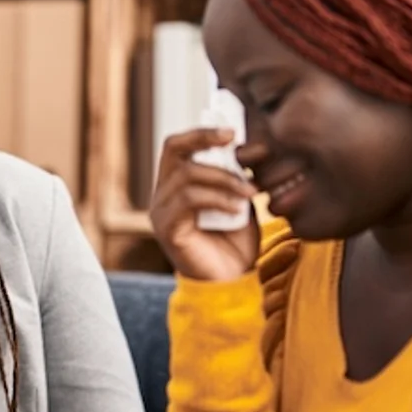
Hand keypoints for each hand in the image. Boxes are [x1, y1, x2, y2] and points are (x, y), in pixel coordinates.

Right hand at [150, 129, 259, 281]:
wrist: (233, 281)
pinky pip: (189, 201)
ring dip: (224, 179)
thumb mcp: (239, 199)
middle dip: (204, 139)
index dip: (201, 132)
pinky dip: (217, 200)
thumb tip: (246, 144)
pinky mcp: (167, 229)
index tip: (232, 131)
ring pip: (187, 175)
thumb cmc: (236, 242)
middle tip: (234, 140)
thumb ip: (235, 175)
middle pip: (172, 149)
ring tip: (250, 192)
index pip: (177, 146)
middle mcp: (162, 195)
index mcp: (176, 185)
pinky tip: (237, 210)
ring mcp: (161, 212)